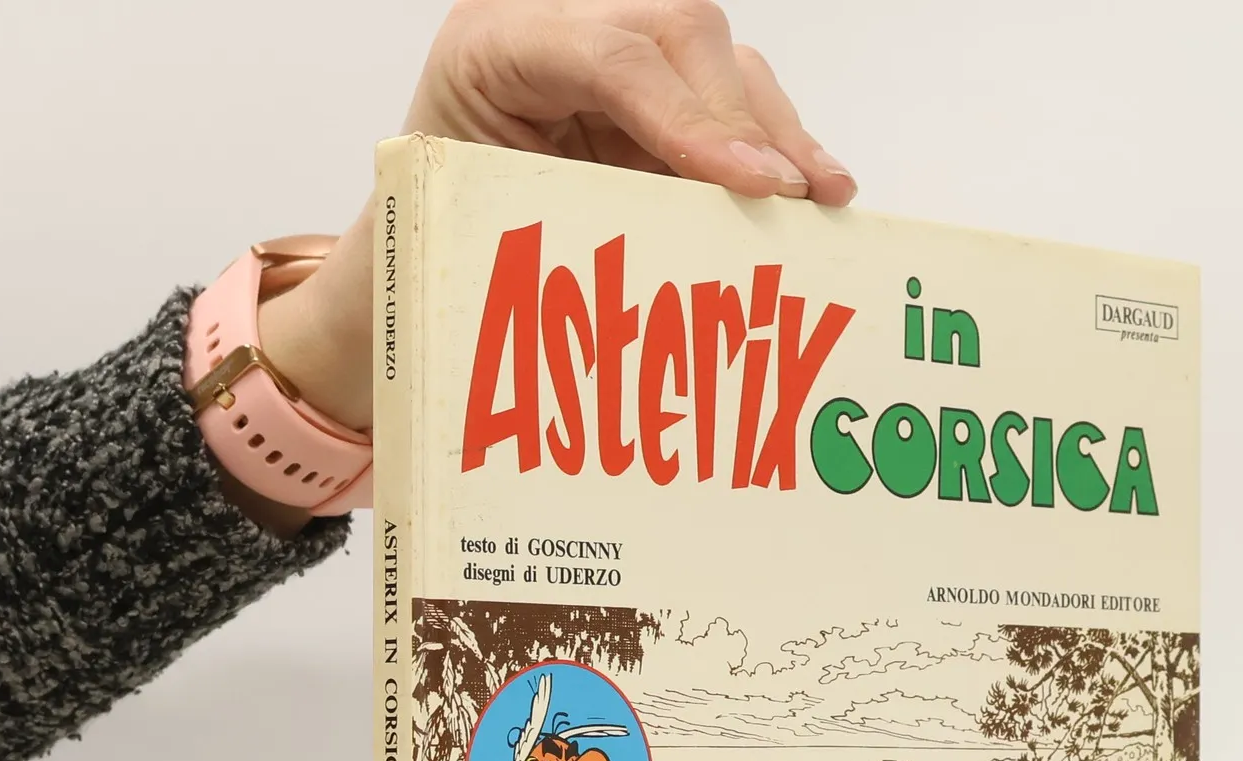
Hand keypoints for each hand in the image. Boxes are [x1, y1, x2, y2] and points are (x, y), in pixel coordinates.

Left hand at [257, 1, 855, 443]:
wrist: (420, 241)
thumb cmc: (440, 240)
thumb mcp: (483, 232)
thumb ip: (565, 224)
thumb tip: (670, 254)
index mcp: (493, 45)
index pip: (610, 54)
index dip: (689, 116)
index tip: (754, 181)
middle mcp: (556, 20)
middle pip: (678, 32)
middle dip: (743, 118)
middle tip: (790, 196)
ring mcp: (611, 44)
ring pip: (716, 56)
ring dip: (776, 129)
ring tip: (823, 197)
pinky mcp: (652, 85)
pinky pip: (728, 93)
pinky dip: (774, 141)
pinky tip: (816, 187)